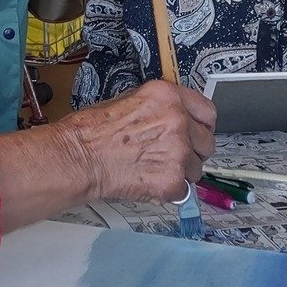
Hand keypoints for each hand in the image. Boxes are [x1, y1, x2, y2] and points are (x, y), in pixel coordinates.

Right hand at [60, 81, 214, 203]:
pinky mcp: (173, 180)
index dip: (202, 126)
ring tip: (153, 169)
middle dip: (193, 151)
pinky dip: (169, 190)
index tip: (196, 133)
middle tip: (171, 156)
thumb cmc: (93, 131)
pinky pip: (184, 190)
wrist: (79, 158)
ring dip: (181, 172)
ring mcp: (179, 152)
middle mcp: (179, 121)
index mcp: (168, 96)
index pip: (208, 112)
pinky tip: (148, 182)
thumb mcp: (130, 100)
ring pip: (197, 169)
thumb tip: (175, 119)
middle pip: (207, 143)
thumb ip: (160, 108)